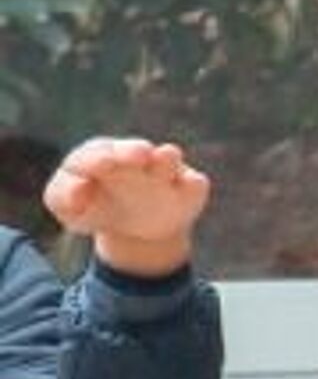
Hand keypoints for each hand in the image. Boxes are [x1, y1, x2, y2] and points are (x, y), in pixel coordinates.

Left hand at [44, 136, 210, 273]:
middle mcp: (134, 158)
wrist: (137, 230)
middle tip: (137, 155)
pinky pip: (195, 183)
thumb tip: (78, 190)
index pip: (97, 153)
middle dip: (133, 151)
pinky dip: (192, 185)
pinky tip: (188, 189)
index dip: (97, 160)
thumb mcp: (70, 211)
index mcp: (101, 157)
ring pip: (169, 157)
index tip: (101, 166)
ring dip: (166, 159)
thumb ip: (62, 199)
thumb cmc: (98, 211)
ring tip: (164, 157)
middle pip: (134, 148)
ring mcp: (164, 172)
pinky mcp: (189, 189)